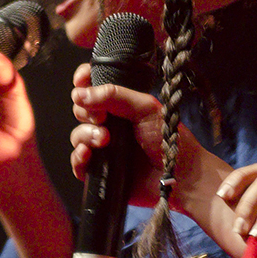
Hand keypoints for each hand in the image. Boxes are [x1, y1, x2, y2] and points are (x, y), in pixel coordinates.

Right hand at [70, 62, 184, 207]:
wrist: (179, 176)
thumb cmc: (169, 140)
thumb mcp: (145, 108)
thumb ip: (114, 95)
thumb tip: (79, 93)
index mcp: (122, 106)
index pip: (94, 87)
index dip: (84, 81)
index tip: (81, 81)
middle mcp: (111, 125)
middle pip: (81, 110)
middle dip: (86, 112)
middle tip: (103, 118)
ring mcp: (105, 148)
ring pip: (78, 135)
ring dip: (85, 135)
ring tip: (104, 140)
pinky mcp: (101, 171)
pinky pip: (77, 163)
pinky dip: (78, 157)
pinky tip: (87, 155)